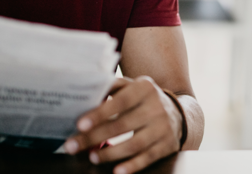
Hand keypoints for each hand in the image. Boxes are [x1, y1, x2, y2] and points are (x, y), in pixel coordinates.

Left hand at [64, 77, 183, 173]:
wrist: (178, 113)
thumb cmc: (143, 99)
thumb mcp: (132, 86)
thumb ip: (111, 87)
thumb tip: (86, 94)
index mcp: (144, 88)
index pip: (120, 101)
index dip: (100, 113)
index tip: (80, 124)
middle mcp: (156, 106)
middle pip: (122, 125)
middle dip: (95, 137)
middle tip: (73, 145)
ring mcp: (163, 127)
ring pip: (134, 144)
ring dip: (110, 153)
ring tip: (92, 157)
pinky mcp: (167, 144)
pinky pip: (148, 157)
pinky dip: (132, 166)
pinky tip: (118, 171)